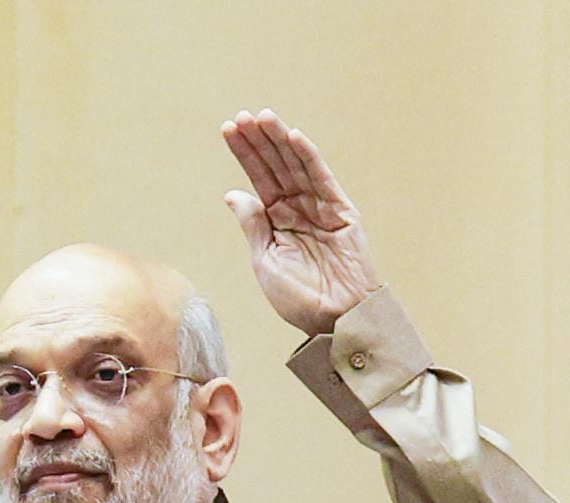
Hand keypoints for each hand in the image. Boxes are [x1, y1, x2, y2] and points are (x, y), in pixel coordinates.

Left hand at [222, 110, 381, 335]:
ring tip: (261, 118)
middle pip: (275, 166)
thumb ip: (253, 224)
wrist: (333, 318)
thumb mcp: (265, 261)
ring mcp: (320, 206)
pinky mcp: (341, 210)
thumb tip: (233, 193)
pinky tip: (292, 137)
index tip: (228, 130)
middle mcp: (298, 208)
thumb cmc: (298, 297)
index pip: (258, 180)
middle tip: (241, 117)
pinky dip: (307, 157)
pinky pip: (322, 177)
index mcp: (277, 220)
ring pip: (296, 165)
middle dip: (258, 141)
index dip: (245, 154)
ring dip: (279, 140)